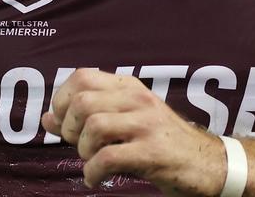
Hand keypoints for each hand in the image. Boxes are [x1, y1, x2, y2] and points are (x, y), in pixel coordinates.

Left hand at [42, 69, 227, 194]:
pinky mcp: (152, 151)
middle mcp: (138, 99)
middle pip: (82, 102)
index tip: (66, 124)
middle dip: (71, 129)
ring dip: (84, 151)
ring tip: (94, 161)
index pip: (81, 77)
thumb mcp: (127, 121)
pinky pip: (107, 158)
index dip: (62, 101)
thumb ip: (87, 118)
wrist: (207, 162)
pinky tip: (97, 178)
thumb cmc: (163, 142)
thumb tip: (47, 117)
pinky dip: (93, 173)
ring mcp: (147, 124)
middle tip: (82, 145)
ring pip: (94, 127)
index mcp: (130, 88)